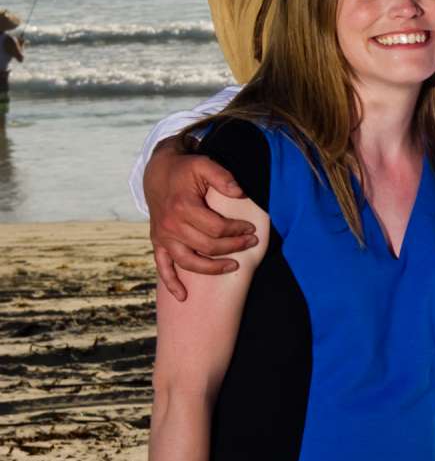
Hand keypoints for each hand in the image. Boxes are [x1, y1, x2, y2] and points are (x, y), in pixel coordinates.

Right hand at [144, 145, 253, 302]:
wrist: (157, 172)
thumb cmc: (185, 169)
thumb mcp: (204, 164)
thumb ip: (223, 177)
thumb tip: (241, 193)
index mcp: (182, 207)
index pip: (217, 228)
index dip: (237, 230)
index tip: (251, 229)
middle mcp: (170, 225)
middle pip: (207, 246)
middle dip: (233, 247)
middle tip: (251, 242)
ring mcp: (163, 236)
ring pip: (189, 261)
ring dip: (212, 268)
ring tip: (234, 266)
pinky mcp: (158, 242)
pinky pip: (162, 267)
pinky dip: (172, 283)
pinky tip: (183, 296)